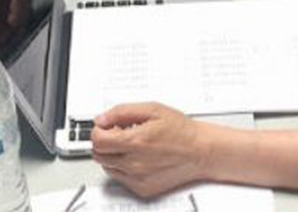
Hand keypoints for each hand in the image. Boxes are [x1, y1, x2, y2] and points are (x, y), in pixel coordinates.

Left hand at [91, 103, 209, 197]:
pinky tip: (137, 157)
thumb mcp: (152, 109)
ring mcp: (138, 178)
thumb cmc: (180, 130)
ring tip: (131, 145)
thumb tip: (102, 119)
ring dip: (113, 155)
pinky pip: (120, 178)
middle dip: (105, 142)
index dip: (98, 131)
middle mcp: (134, 163)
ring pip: (108, 167)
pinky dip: (123, 167)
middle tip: (119, 133)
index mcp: (136, 142)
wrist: (200, 151)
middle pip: (99, 155)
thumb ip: (122, 112)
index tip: (105, 126)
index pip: (98, 141)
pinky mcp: (142, 189)